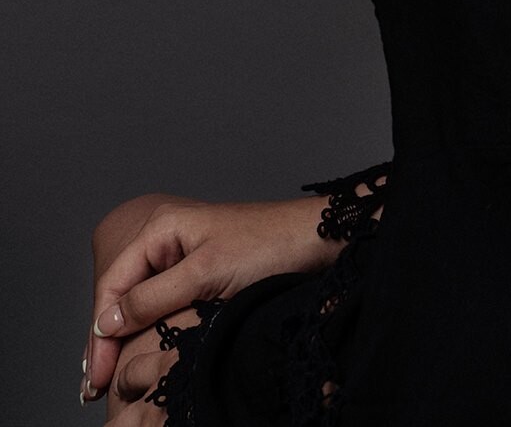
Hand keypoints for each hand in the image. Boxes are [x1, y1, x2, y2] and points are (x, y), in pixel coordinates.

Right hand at [84, 193, 330, 403]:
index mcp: (161, 228)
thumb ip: (154, 297)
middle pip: (119, 294)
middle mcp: (165, 238)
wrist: (312, 239)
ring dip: (121, 338)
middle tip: (94, 387)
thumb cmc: (266, 246)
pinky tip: (138, 353)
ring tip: (107, 379)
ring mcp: (181, 255)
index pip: (112, 284)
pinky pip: (159, 302)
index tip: (96, 375)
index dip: (99, 333)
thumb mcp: (206, 274)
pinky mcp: (197, 271)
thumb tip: (107, 322)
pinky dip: (144, 329)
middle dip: (104, 339)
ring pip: (137, 301)